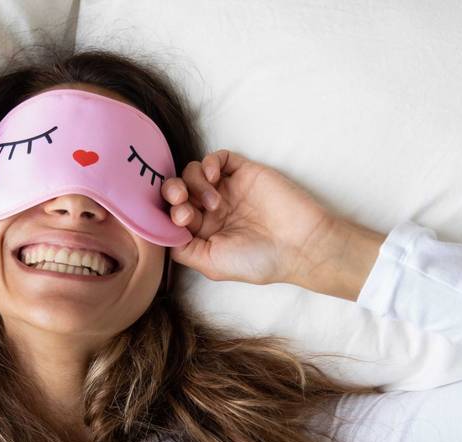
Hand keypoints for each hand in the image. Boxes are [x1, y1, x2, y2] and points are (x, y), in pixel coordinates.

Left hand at [162, 149, 336, 285]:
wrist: (300, 245)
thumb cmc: (259, 260)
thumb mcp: (211, 264)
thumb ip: (182, 250)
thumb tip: (161, 234)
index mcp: (203, 233)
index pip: (171, 215)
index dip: (167, 214)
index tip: (181, 221)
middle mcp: (212, 210)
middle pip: (177, 190)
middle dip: (171, 193)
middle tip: (182, 202)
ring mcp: (228, 190)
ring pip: (193, 172)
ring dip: (193, 182)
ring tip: (213, 202)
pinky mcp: (244, 173)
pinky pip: (218, 158)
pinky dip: (209, 163)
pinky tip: (214, 178)